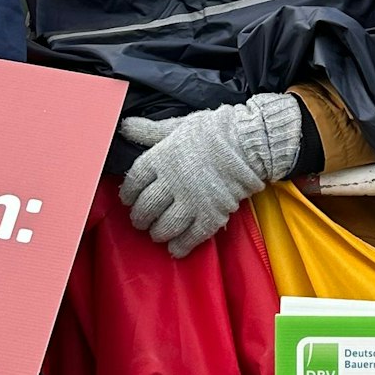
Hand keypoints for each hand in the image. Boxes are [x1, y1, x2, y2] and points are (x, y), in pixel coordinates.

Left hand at [118, 92, 302, 256]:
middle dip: (140, 218)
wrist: (250, 142)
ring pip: (164, 227)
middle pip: (145, 208)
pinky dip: (181, 246)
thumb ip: (150, 130)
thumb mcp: (178, 125)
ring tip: (159, 233)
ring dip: (158, 233)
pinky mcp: (211, 215)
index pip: (133, 183)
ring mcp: (192, 201)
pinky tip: (177, 248)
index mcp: (161, 159)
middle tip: (142, 220)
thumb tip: (125, 126)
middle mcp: (172, 183)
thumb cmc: (215, 130)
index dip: (128, 194)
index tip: (129, 199)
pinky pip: (191, 237)